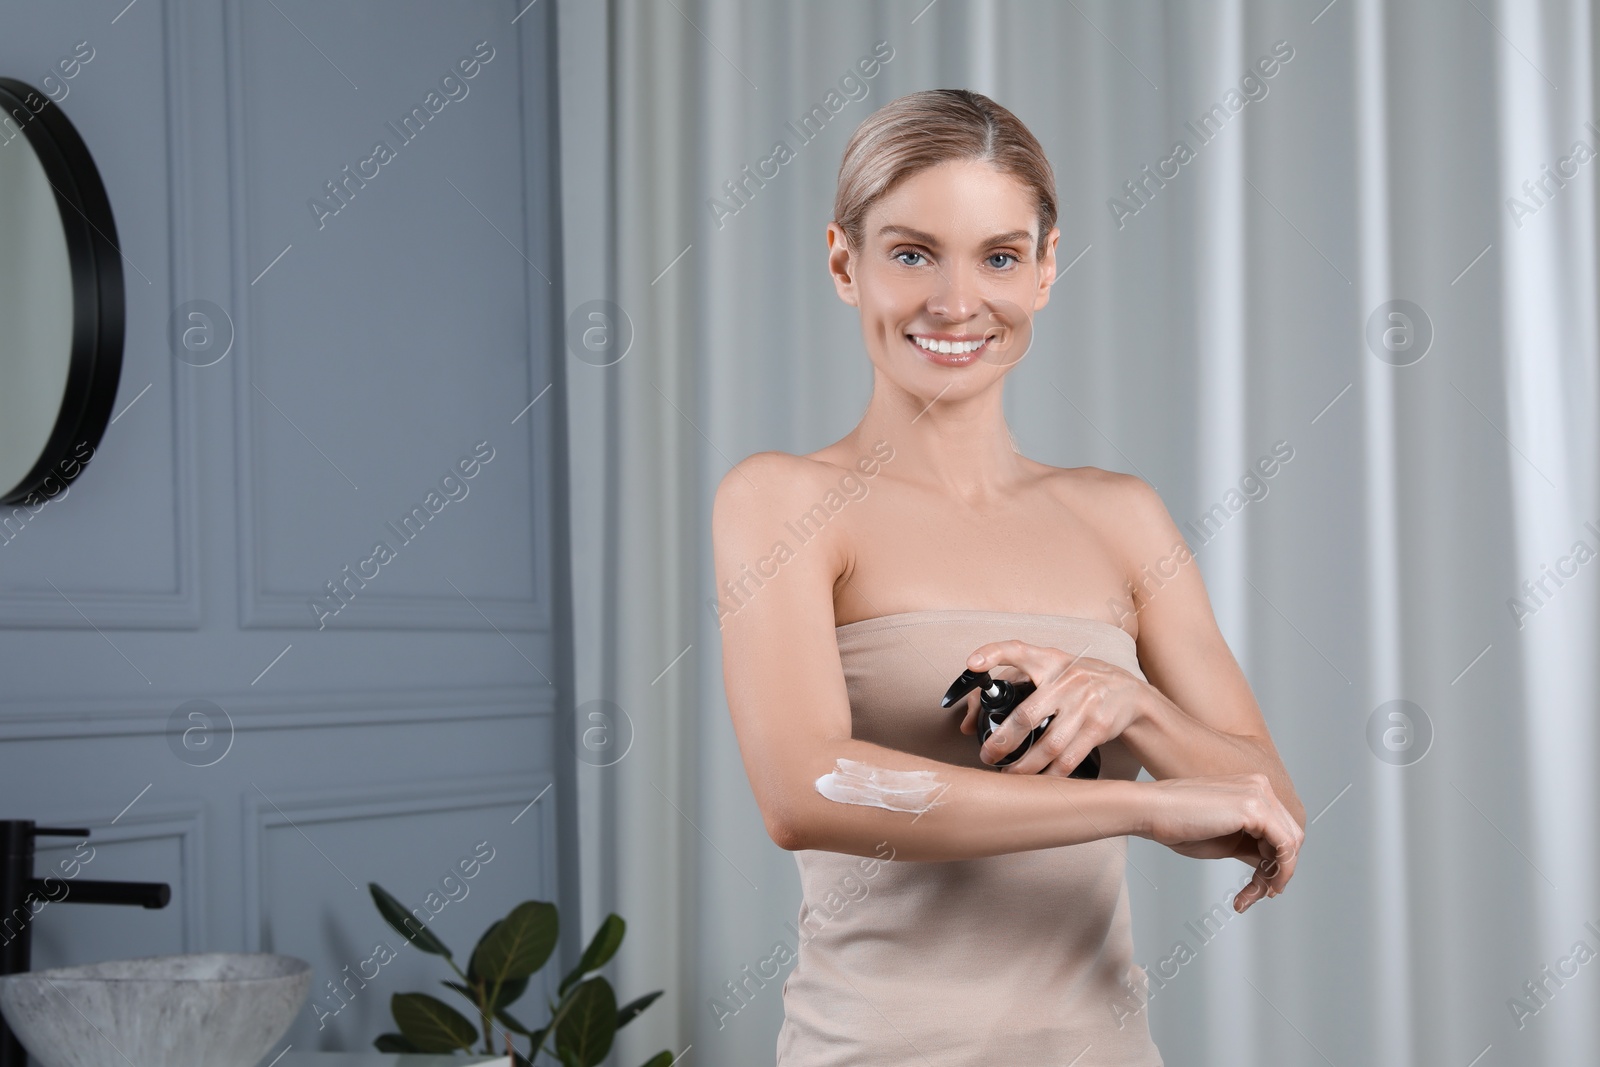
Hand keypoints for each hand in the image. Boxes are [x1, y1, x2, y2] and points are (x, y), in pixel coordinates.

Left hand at [956, 638, 1148, 776]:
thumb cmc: (1079, 682)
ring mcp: (1085, 703)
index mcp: (1049, 661)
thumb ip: (1012, 687)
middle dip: (1003, 742)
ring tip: (1009, 775)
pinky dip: (1052, 774)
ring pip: (1048, 745)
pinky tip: (1039, 780)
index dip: (994, 653)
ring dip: (1025, 766)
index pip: (1018, 650)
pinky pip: (1070, 758)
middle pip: (1027, 715)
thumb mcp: (1052, 671)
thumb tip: (969, 723)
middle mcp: (1067, 680)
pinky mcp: (1099, 727)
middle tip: (986, 756)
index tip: (972, 663)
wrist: (1131, 693)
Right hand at [1137, 773, 1304, 911]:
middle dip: (1279, 869)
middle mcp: (1260, 786)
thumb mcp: (1225, 839)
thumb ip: (1251, 846)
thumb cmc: (1178, 825)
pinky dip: (1278, 872)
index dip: (1276, 861)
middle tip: (1259, 894)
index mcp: (1252, 788)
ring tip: (1253, 894)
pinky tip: (1258, 887)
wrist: (1151, 811)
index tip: (1261, 886)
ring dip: (1278, 874)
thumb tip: (1271, 865)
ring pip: (1292, 843)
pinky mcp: (1255, 809)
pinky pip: (1285, 847)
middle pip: (1291, 836)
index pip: (1280, 828)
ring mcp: (1259, 795)